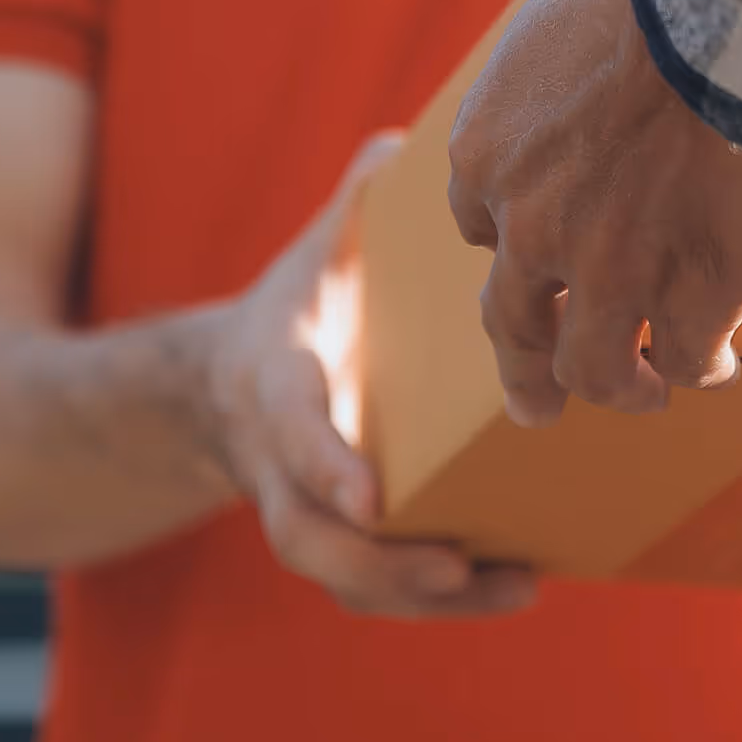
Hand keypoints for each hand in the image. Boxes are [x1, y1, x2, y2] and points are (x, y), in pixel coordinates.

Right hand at [202, 136, 536, 618]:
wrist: (222, 391)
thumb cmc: (293, 313)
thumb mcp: (314, 255)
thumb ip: (353, 207)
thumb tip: (399, 144)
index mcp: (273, 386)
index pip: (289, 431)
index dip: (323, 465)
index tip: (370, 499)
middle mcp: (278, 465)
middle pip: (309, 539)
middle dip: (382, 565)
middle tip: (457, 567)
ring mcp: (304, 513)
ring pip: (347, 579)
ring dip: (429, 597)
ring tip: (519, 585)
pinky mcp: (338, 542)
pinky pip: (377, 587)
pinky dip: (442, 598)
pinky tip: (518, 582)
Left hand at [447, 0, 741, 425]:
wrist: (736, 18)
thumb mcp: (562, 21)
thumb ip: (555, 76)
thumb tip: (587, 78)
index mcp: (487, 154)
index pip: (480, 224)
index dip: (512, 243)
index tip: (536, 252)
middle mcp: (532, 228)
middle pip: (514, 320)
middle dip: (525, 365)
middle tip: (534, 399)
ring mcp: (609, 273)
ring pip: (593, 366)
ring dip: (615, 387)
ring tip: (642, 394)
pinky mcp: (692, 297)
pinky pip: (684, 359)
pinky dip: (697, 368)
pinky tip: (717, 365)